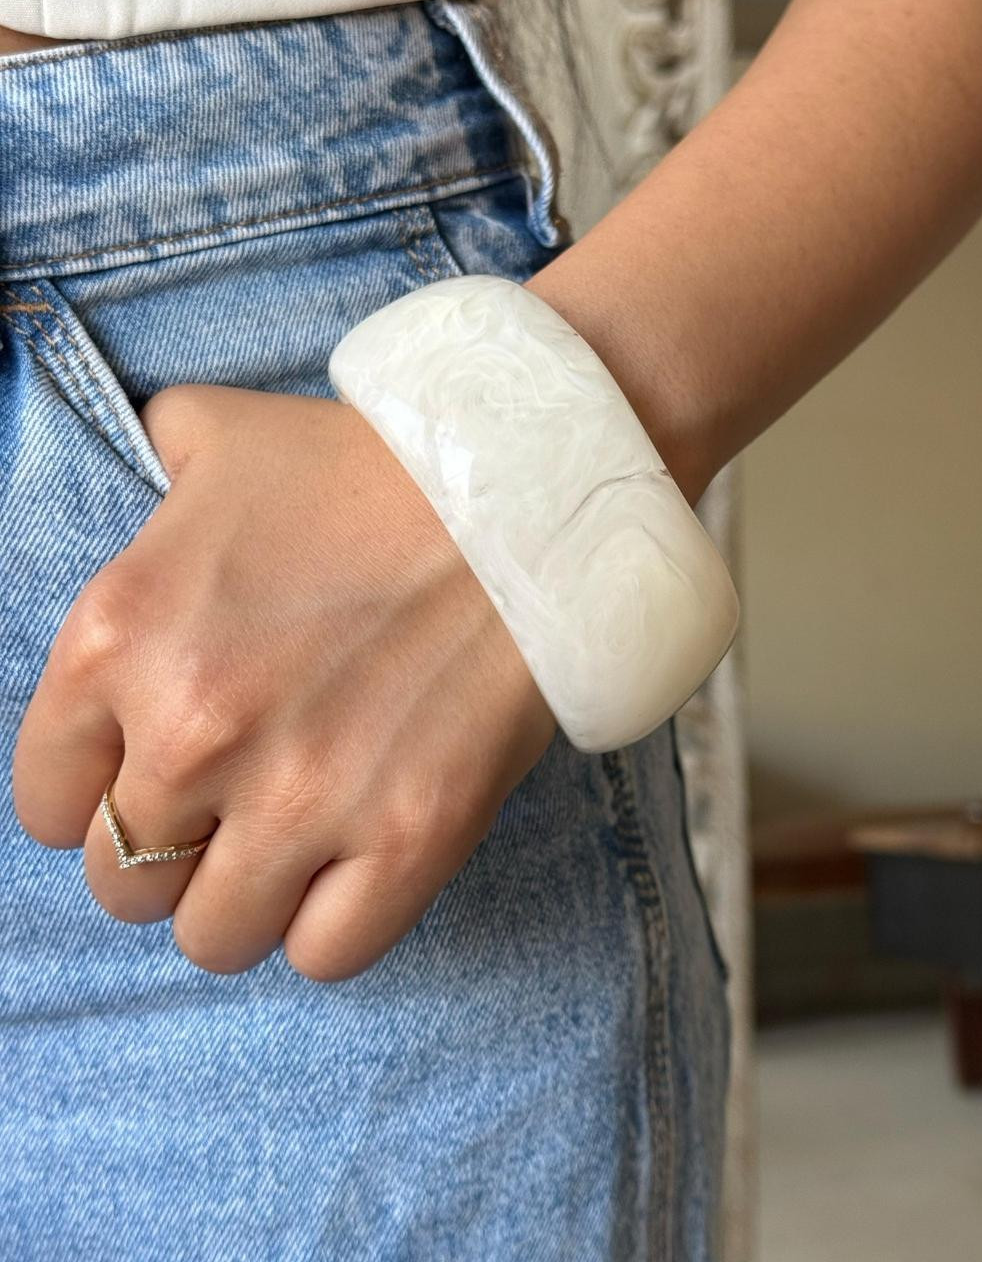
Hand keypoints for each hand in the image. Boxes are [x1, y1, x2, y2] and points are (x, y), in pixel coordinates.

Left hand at [12, 385, 555, 980]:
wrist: (523, 485)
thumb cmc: (365, 462)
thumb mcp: (219, 435)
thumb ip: (149, 471)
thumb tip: (152, 483)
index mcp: (116, 638)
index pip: (49, 802)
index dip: (100, 793)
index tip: (151, 775)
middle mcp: (190, 733)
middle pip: (125, 883)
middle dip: (173, 851)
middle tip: (234, 801)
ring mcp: (301, 797)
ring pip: (215, 937)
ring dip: (246, 897)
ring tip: (294, 839)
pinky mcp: (407, 838)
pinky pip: (325, 954)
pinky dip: (332, 921)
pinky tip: (355, 861)